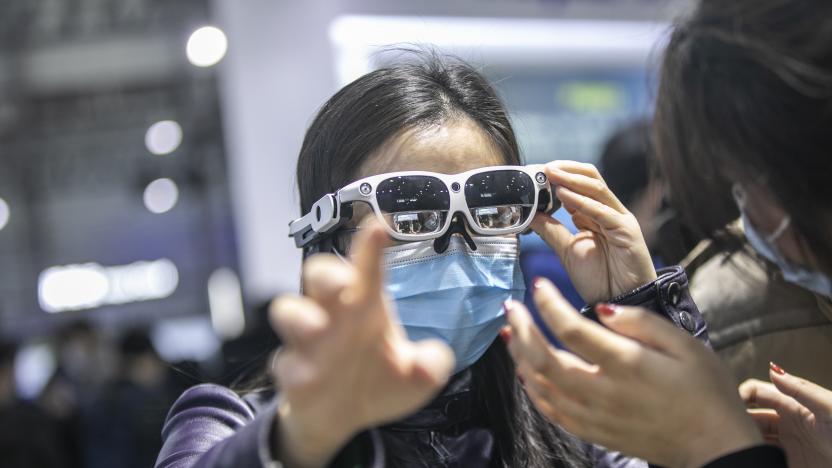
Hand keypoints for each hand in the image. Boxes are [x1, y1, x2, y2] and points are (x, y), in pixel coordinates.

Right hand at [269, 222, 453, 467]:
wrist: (342, 418)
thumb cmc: (376, 380)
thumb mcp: (416, 377)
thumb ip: (430, 365)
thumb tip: (434, 360)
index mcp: (364, 304)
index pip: (367, 268)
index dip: (371, 246)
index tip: (379, 227)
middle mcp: (333, 314)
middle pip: (318, 274)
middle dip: (328, 273)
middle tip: (342, 284)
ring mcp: (308, 341)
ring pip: (288, 309)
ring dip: (300, 316)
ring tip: (316, 328)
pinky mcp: (292, 371)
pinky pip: (285, 361)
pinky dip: (295, 367)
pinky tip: (308, 376)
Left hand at [504, 278, 761, 467]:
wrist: (715, 446)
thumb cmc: (705, 391)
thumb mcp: (686, 344)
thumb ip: (642, 322)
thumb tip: (601, 309)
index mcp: (627, 363)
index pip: (571, 329)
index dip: (548, 303)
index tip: (539, 284)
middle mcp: (603, 391)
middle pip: (544, 359)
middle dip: (521, 329)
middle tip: (510, 307)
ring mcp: (595, 415)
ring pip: (541, 386)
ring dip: (519, 357)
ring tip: (510, 332)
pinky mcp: (593, 432)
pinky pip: (551, 411)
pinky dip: (532, 390)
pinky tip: (525, 372)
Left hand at [533, 160, 655, 303]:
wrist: (619, 304)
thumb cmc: (599, 280)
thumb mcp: (567, 251)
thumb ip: (551, 231)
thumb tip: (530, 213)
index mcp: (595, 215)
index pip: (578, 185)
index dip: (558, 176)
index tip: (535, 174)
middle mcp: (609, 212)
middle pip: (590, 179)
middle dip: (566, 170)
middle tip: (543, 168)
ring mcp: (620, 219)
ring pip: (597, 189)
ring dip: (571, 179)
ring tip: (550, 174)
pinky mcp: (628, 230)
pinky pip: (603, 211)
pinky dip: (582, 202)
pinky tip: (564, 196)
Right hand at [740, 367, 831, 467]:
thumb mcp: (829, 407)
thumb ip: (801, 389)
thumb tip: (773, 369)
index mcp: (792, 404)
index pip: (756, 392)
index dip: (741, 394)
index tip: (730, 404)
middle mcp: (785, 422)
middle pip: (749, 415)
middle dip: (737, 417)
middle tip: (727, 425)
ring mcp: (785, 444)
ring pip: (753, 437)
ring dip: (743, 438)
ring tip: (737, 441)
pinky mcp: (788, 463)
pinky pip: (765, 458)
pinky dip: (755, 456)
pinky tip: (751, 455)